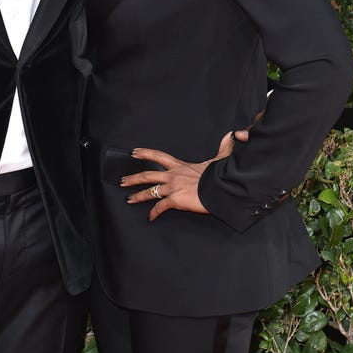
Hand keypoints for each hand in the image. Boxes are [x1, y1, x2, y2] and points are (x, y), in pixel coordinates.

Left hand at [121, 127, 249, 221]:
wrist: (221, 188)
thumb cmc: (219, 176)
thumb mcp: (219, 160)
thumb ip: (223, 148)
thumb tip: (230, 135)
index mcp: (180, 165)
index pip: (158, 156)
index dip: (144, 153)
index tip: (134, 152)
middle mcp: (173, 175)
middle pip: (147, 175)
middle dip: (133, 178)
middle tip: (122, 180)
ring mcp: (172, 188)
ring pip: (149, 192)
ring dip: (138, 196)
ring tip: (129, 199)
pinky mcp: (175, 200)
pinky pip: (160, 207)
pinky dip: (154, 213)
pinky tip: (150, 217)